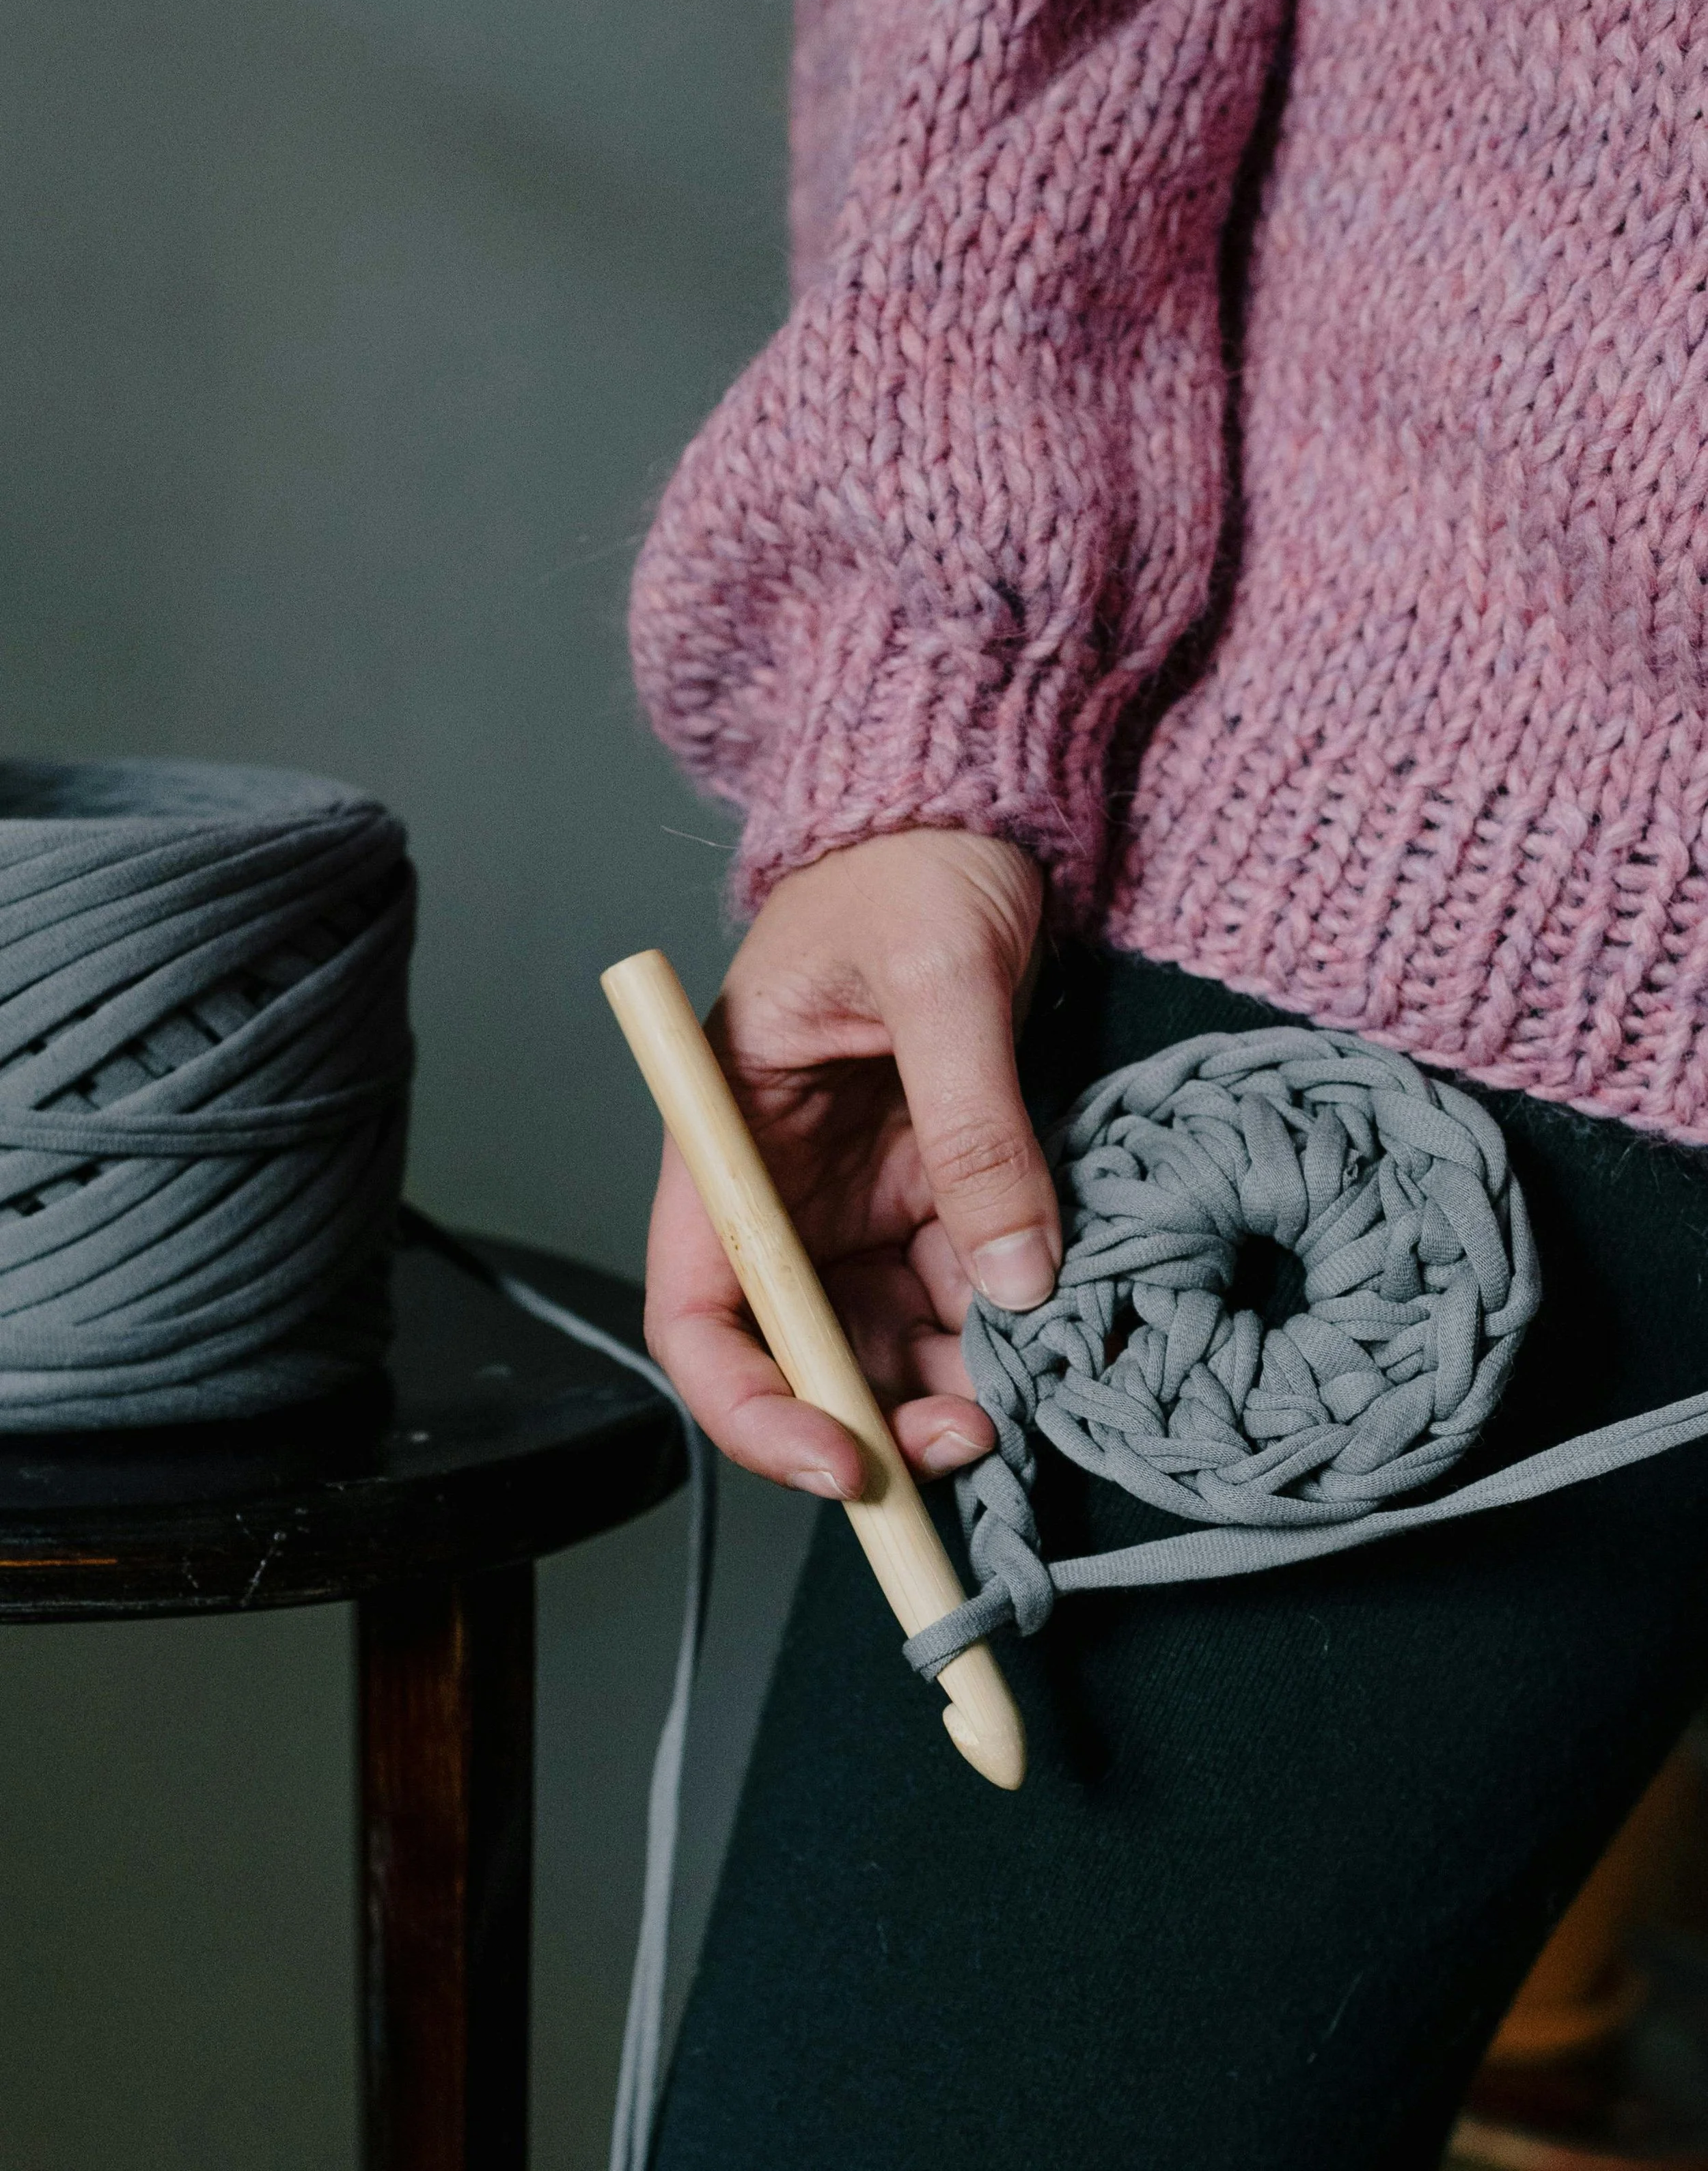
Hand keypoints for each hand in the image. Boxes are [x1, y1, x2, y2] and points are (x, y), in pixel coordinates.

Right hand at [642, 829, 1059, 1499]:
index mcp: (730, 1138)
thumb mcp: (942, 977)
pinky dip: (1005, 1327)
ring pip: (892, 1340)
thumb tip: (1016, 1277)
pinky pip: (963, 1290)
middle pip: (802, 1351)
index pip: (700, 1309)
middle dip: (877, 1419)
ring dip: (952, 1384)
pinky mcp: (936, 1191)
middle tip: (975, 1439)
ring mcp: (862, 1199)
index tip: (837, 1460)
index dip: (750, 1405)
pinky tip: (1058, 1330)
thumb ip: (974, 1125)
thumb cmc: (915, 863)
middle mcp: (785, 1190)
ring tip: (1036, 1386)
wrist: (973, 815)